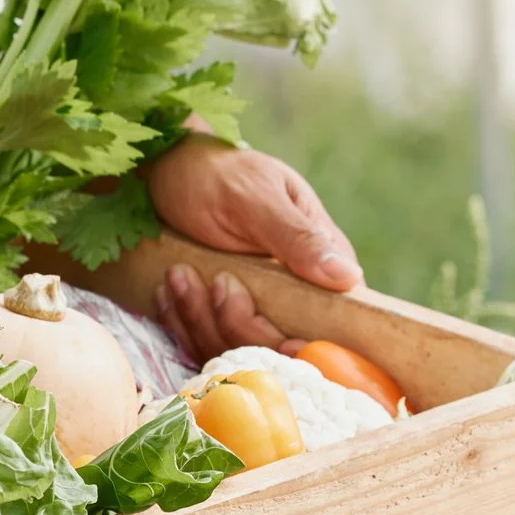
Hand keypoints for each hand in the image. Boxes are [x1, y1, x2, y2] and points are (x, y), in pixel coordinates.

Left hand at [144, 131, 362, 360]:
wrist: (166, 167)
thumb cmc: (216, 174)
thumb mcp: (256, 199)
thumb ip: (298, 238)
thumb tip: (347, 278)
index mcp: (318, 260)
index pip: (330, 322)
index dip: (306, 344)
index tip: (281, 340)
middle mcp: (292, 290)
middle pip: (276, 345)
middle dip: (237, 323)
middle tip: (213, 281)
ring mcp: (252, 305)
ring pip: (234, 347)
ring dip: (200, 319)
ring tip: (178, 276)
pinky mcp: (215, 314)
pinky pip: (202, 341)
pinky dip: (180, 322)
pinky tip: (166, 292)